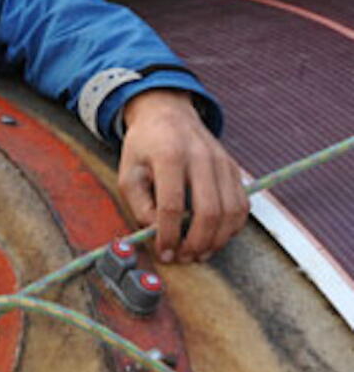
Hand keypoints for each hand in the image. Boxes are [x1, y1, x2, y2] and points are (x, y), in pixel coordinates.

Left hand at [118, 89, 248, 262]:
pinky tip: (216, 238)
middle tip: (185, 258)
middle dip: (197, 242)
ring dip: (218, 239)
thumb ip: (139, 204)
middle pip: (208, 210)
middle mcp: (200, 157)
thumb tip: (156, 232)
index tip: (164, 253)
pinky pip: (242, 204)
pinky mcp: (233, 168)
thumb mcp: (128, 172)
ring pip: (231, 210)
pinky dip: (232, 227)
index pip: (172, 205)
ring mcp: (222, 162)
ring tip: (200, 253)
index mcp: (169, 156)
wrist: (167, 114)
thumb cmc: (144, 146)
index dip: (168, 235)